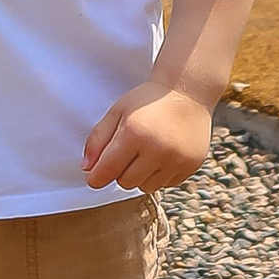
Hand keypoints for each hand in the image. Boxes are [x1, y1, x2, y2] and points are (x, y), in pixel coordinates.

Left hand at [81, 82, 213, 198]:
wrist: (187, 91)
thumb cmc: (147, 100)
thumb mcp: (117, 111)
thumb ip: (97, 139)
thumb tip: (86, 168)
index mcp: (134, 133)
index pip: (108, 170)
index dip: (96, 177)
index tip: (93, 177)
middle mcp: (157, 149)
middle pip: (126, 182)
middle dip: (120, 172)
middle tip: (126, 154)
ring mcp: (177, 159)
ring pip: (146, 187)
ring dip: (140, 176)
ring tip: (145, 153)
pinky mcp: (192, 165)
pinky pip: (166, 184)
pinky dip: (160, 175)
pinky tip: (163, 154)